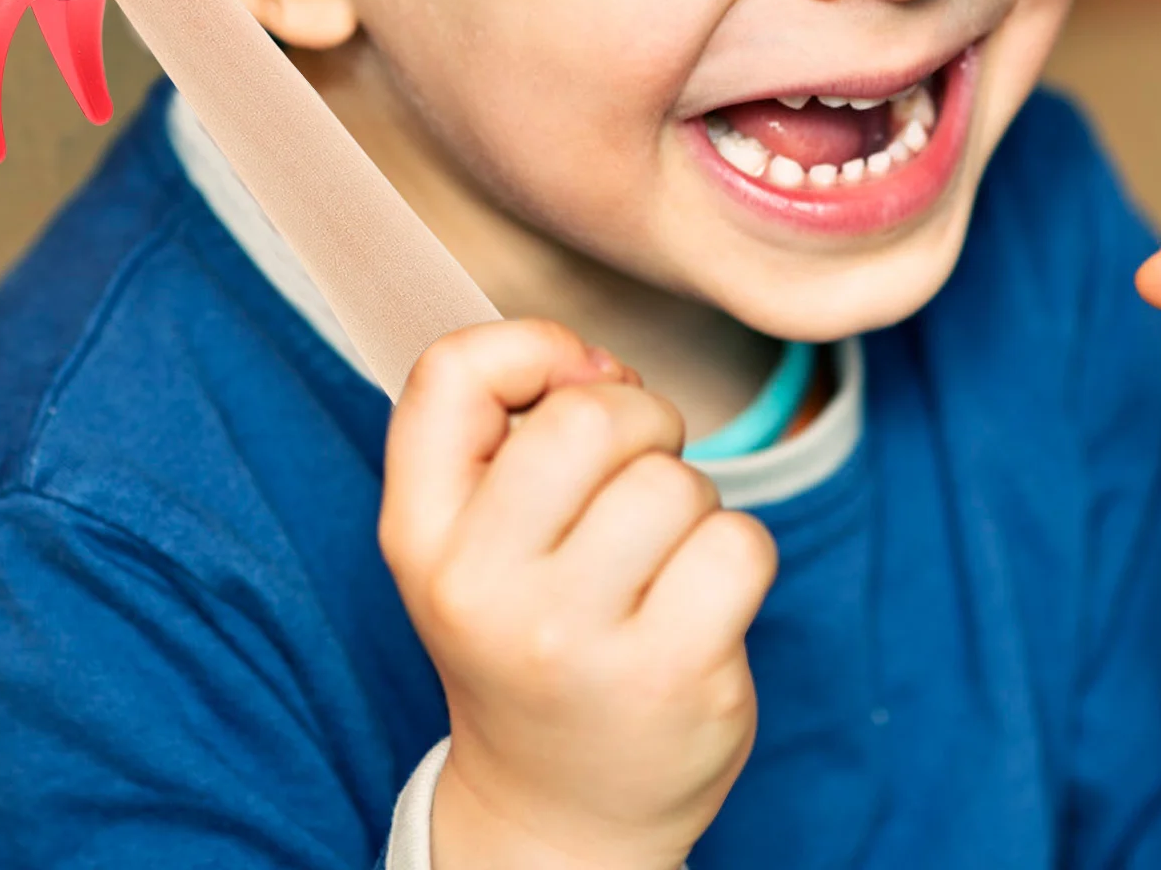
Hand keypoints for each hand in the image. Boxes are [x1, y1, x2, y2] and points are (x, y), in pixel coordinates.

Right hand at [378, 319, 777, 869]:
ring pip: (674, 479)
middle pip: (589, 415)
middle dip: (639, 419)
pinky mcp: (669, 674)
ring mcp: (574, 639)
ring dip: (689, 497)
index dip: (532, 348)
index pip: (450, 372)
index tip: (569, 388)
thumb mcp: (467, 537)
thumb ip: (503, 427)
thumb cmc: (527, 636)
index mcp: (419, 534)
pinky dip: (738, 553)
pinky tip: (700, 600)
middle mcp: (482, 587)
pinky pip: (740, 541)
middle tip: (633, 476)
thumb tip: (599, 366)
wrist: (559, 812)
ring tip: (658, 555)